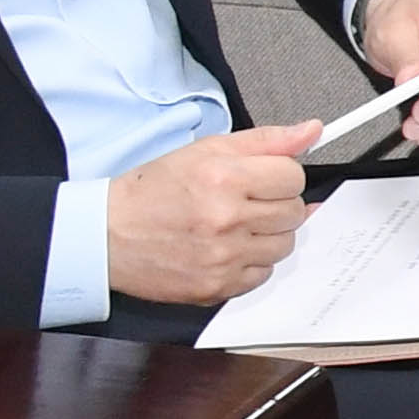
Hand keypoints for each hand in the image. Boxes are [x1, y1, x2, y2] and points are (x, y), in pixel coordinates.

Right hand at [107, 126, 318, 305]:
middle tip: (245, 201)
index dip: (281, 175)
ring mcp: (223, 258)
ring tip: (235, 225)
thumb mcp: (205, 150)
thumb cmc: (152, 191)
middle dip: (276, 204)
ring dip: (268, 234)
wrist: (107, 236)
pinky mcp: (217, 287)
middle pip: (294, 212)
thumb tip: (311, 131)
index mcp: (224, 178)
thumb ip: (266, 141)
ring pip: (284, 245)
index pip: (294, 177)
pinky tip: (227, 249)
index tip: (263, 178)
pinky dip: (251, 262)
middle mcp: (226, 219)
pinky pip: (263, 274)